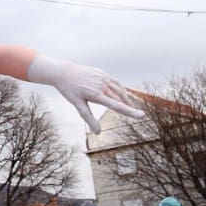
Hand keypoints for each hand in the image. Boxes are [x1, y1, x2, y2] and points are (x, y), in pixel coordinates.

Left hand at [26, 55, 143, 133]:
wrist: (63, 72)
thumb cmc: (69, 90)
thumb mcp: (77, 105)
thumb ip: (89, 118)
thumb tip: (98, 132)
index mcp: (96, 95)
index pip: (117, 105)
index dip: (130, 111)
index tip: (142, 115)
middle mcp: (102, 85)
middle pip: (120, 98)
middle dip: (128, 106)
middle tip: (136, 114)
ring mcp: (103, 77)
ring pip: (119, 89)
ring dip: (125, 98)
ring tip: (128, 106)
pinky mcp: (102, 73)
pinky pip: (115, 82)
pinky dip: (120, 89)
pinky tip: (120, 93)